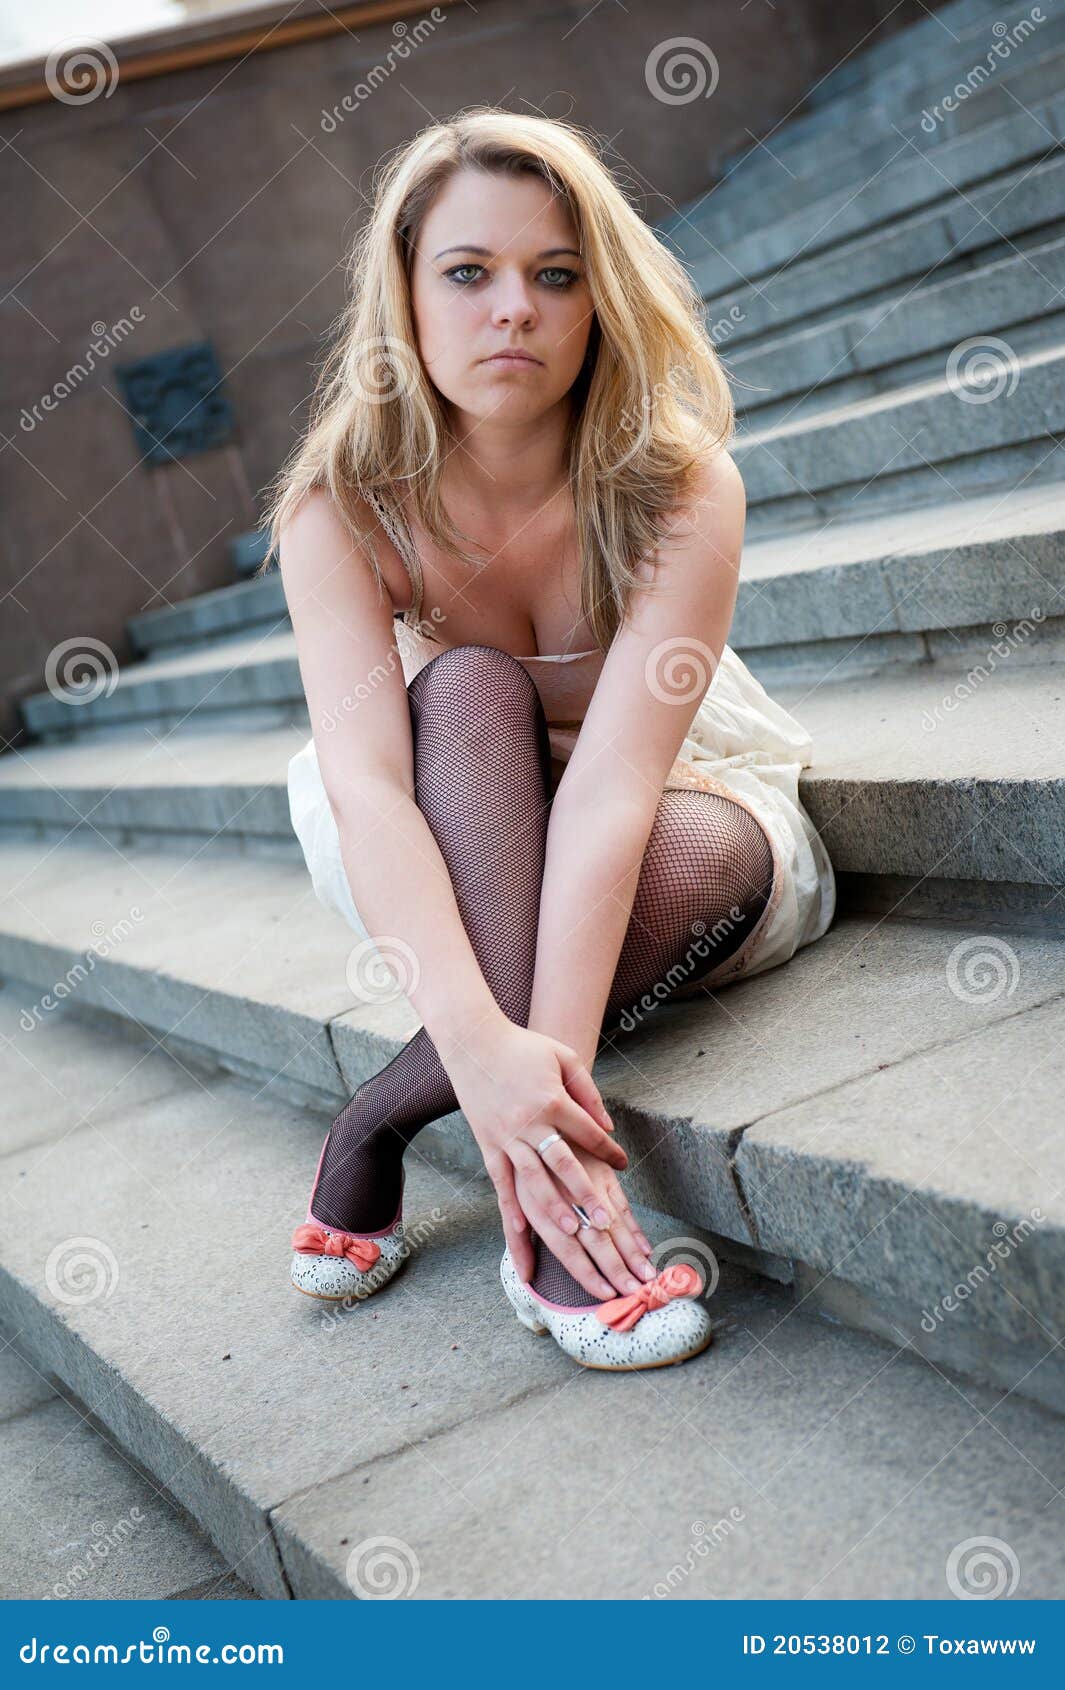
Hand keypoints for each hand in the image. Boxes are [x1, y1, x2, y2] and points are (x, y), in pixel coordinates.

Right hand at [442, 1016, 629, 1274]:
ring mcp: (505, 1136)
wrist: (473, 1042)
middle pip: (563, 1164)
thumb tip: (607, 1126)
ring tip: (572, 1232)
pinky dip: (511, 1205)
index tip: (624, 1164)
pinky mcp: (487, 1143)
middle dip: (586, 1194)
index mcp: (552, 1100)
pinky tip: (521, 1228)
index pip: (588, 1132)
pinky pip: (500, 1180)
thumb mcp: (563, 1058)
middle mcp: (529, 1122)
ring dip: (553, 1207)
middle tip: (605, 1222)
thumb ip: (588, 1091)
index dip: (609, 1150)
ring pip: (533, 1179)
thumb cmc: (523, 1047)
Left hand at [513, 1141, 655, 1298]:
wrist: (533, 1111)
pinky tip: (645, 1247)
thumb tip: (525, 1277)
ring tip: (647, 1275)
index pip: (566, 1248)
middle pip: (593, 1237)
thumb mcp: (511, 1199)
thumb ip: (518, 1241)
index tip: (605, 1293)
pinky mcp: (601, 1170)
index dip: (586, 1272)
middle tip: (635, 1291)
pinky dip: (634, 1226)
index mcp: (538, 1206)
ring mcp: (587, 1182)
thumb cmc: (521, 1163)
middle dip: (615, 1266)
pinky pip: (621, 1201)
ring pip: (612, 1221)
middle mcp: (564, 1195)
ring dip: (631, 1250)